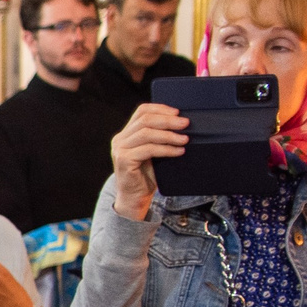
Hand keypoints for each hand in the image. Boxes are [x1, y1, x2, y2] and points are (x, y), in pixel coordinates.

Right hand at [109, 101, 188, 221]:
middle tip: (186, 124)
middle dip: (168, 121)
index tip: (178, 112)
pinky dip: (166, 149)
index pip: (142, 111)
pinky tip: (178, 151)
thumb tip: (182, 123)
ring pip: (147, 134)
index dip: (160, 109)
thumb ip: (159, 137)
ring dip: (169, 135)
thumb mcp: (153, 151)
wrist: (135, 198)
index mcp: (126, 133)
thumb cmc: (147, 175)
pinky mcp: (124, 160)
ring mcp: (120, 149)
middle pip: (145, 120)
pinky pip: (148, 149)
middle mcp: (120, 139)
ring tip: (185, 139)